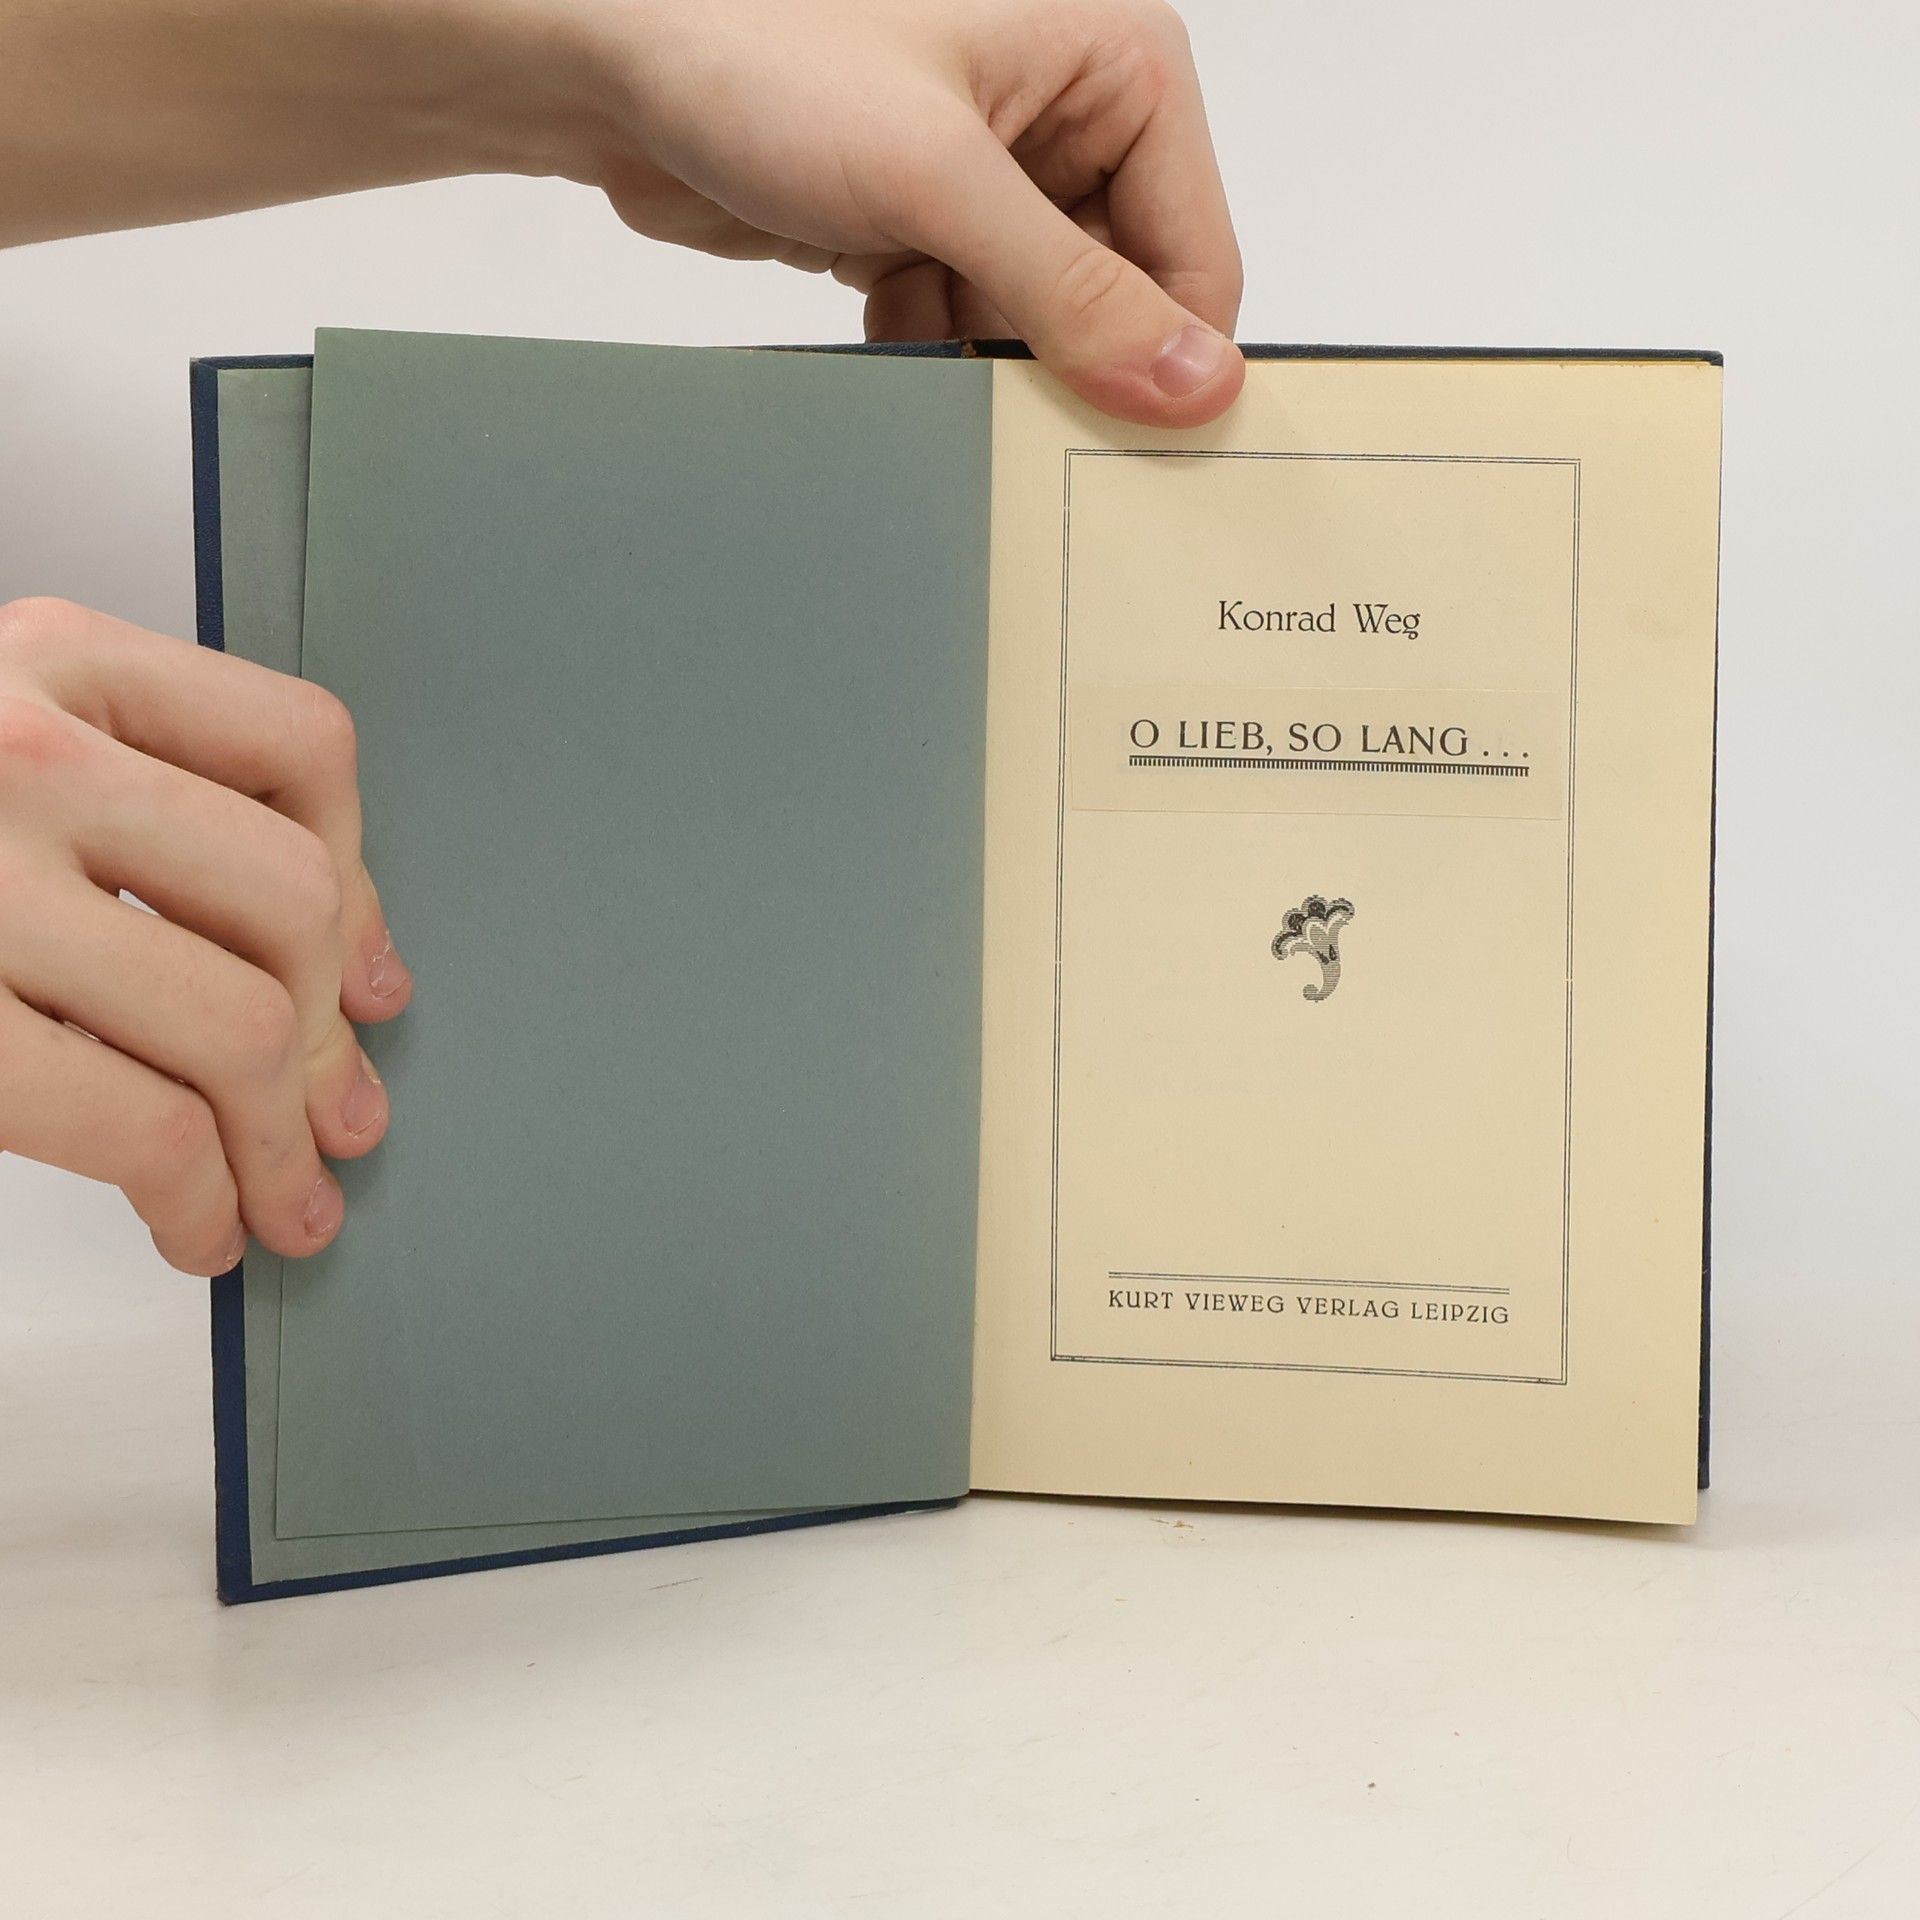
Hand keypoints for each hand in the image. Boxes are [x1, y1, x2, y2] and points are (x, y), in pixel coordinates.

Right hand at [0, 599, 411, 1274]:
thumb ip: (147, 809)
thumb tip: (355, 965)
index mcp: (52, 661)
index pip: (299, 745)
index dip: (366, 878)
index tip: (370, 981)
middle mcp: (17, 747)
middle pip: (291, 896)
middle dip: (332, 1037)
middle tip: (342, 1125)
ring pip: (236, 1019)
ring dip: (283, 1141)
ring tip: (285, 1202)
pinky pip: (137, 1120)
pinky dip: (198, 1194)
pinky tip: (193, 1225)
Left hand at [567, 0, 1244, 424]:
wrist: (609, 61)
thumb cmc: (759, 46)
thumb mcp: (939, 178)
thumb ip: (1074, 290)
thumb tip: (1194, 382)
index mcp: (1115, 68)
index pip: (1197, 256)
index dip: (1171, 360)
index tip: (1134, 447)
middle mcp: (1067, 121)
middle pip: (1123, 302)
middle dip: (1064, 361)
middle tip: (1017, 411)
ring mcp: (993, 181)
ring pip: (1040, 327)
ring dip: (986, 360)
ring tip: (923, 328)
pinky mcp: (927, 227)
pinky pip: (968, 327)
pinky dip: (932, 348)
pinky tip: (883, 322)